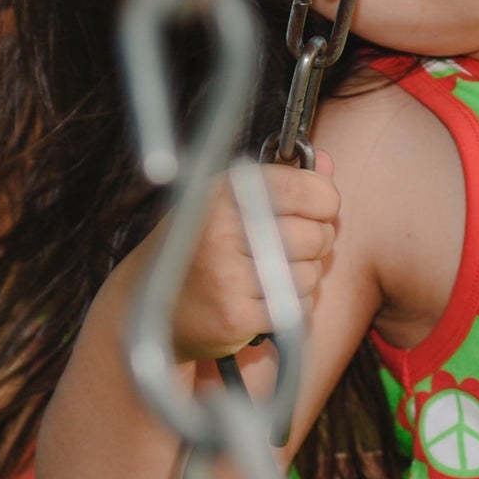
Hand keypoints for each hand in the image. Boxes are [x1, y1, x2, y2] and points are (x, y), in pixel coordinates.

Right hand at [159, 155, 339, 361]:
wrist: (151, 308)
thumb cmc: (202, 248)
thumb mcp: (232, 202)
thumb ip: (284, 181)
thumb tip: (327, 164)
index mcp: (225, 191)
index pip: (308, 189)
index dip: (324, 203)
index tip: (313, 211)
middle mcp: (222, 227)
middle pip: (317, 235)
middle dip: (315, 245)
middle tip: (286, 249)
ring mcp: (226, 273)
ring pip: (310, 274)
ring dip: (300, 279)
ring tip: (265, 276)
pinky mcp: (234, 314)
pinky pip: (295, 308)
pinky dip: (288, 308)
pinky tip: (258, 301)